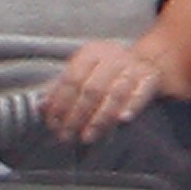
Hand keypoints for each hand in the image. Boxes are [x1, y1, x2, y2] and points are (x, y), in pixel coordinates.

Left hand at [40, 38, 170, 143]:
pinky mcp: (150, 78)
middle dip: (77, 116)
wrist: (146, 60)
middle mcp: (113, 57)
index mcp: (92, 53)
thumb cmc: (105, 71)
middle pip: (92, 89)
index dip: (60, 103)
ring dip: (100, 118)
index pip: (72, 79)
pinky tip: (123, 120)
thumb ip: (60, 88)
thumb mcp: (82, 72)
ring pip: (115, 94)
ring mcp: (133, 67)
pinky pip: (142, 93)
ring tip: (87, 137)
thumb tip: (40, 107)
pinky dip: (133, 106)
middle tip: (66, 136)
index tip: (52, 123)